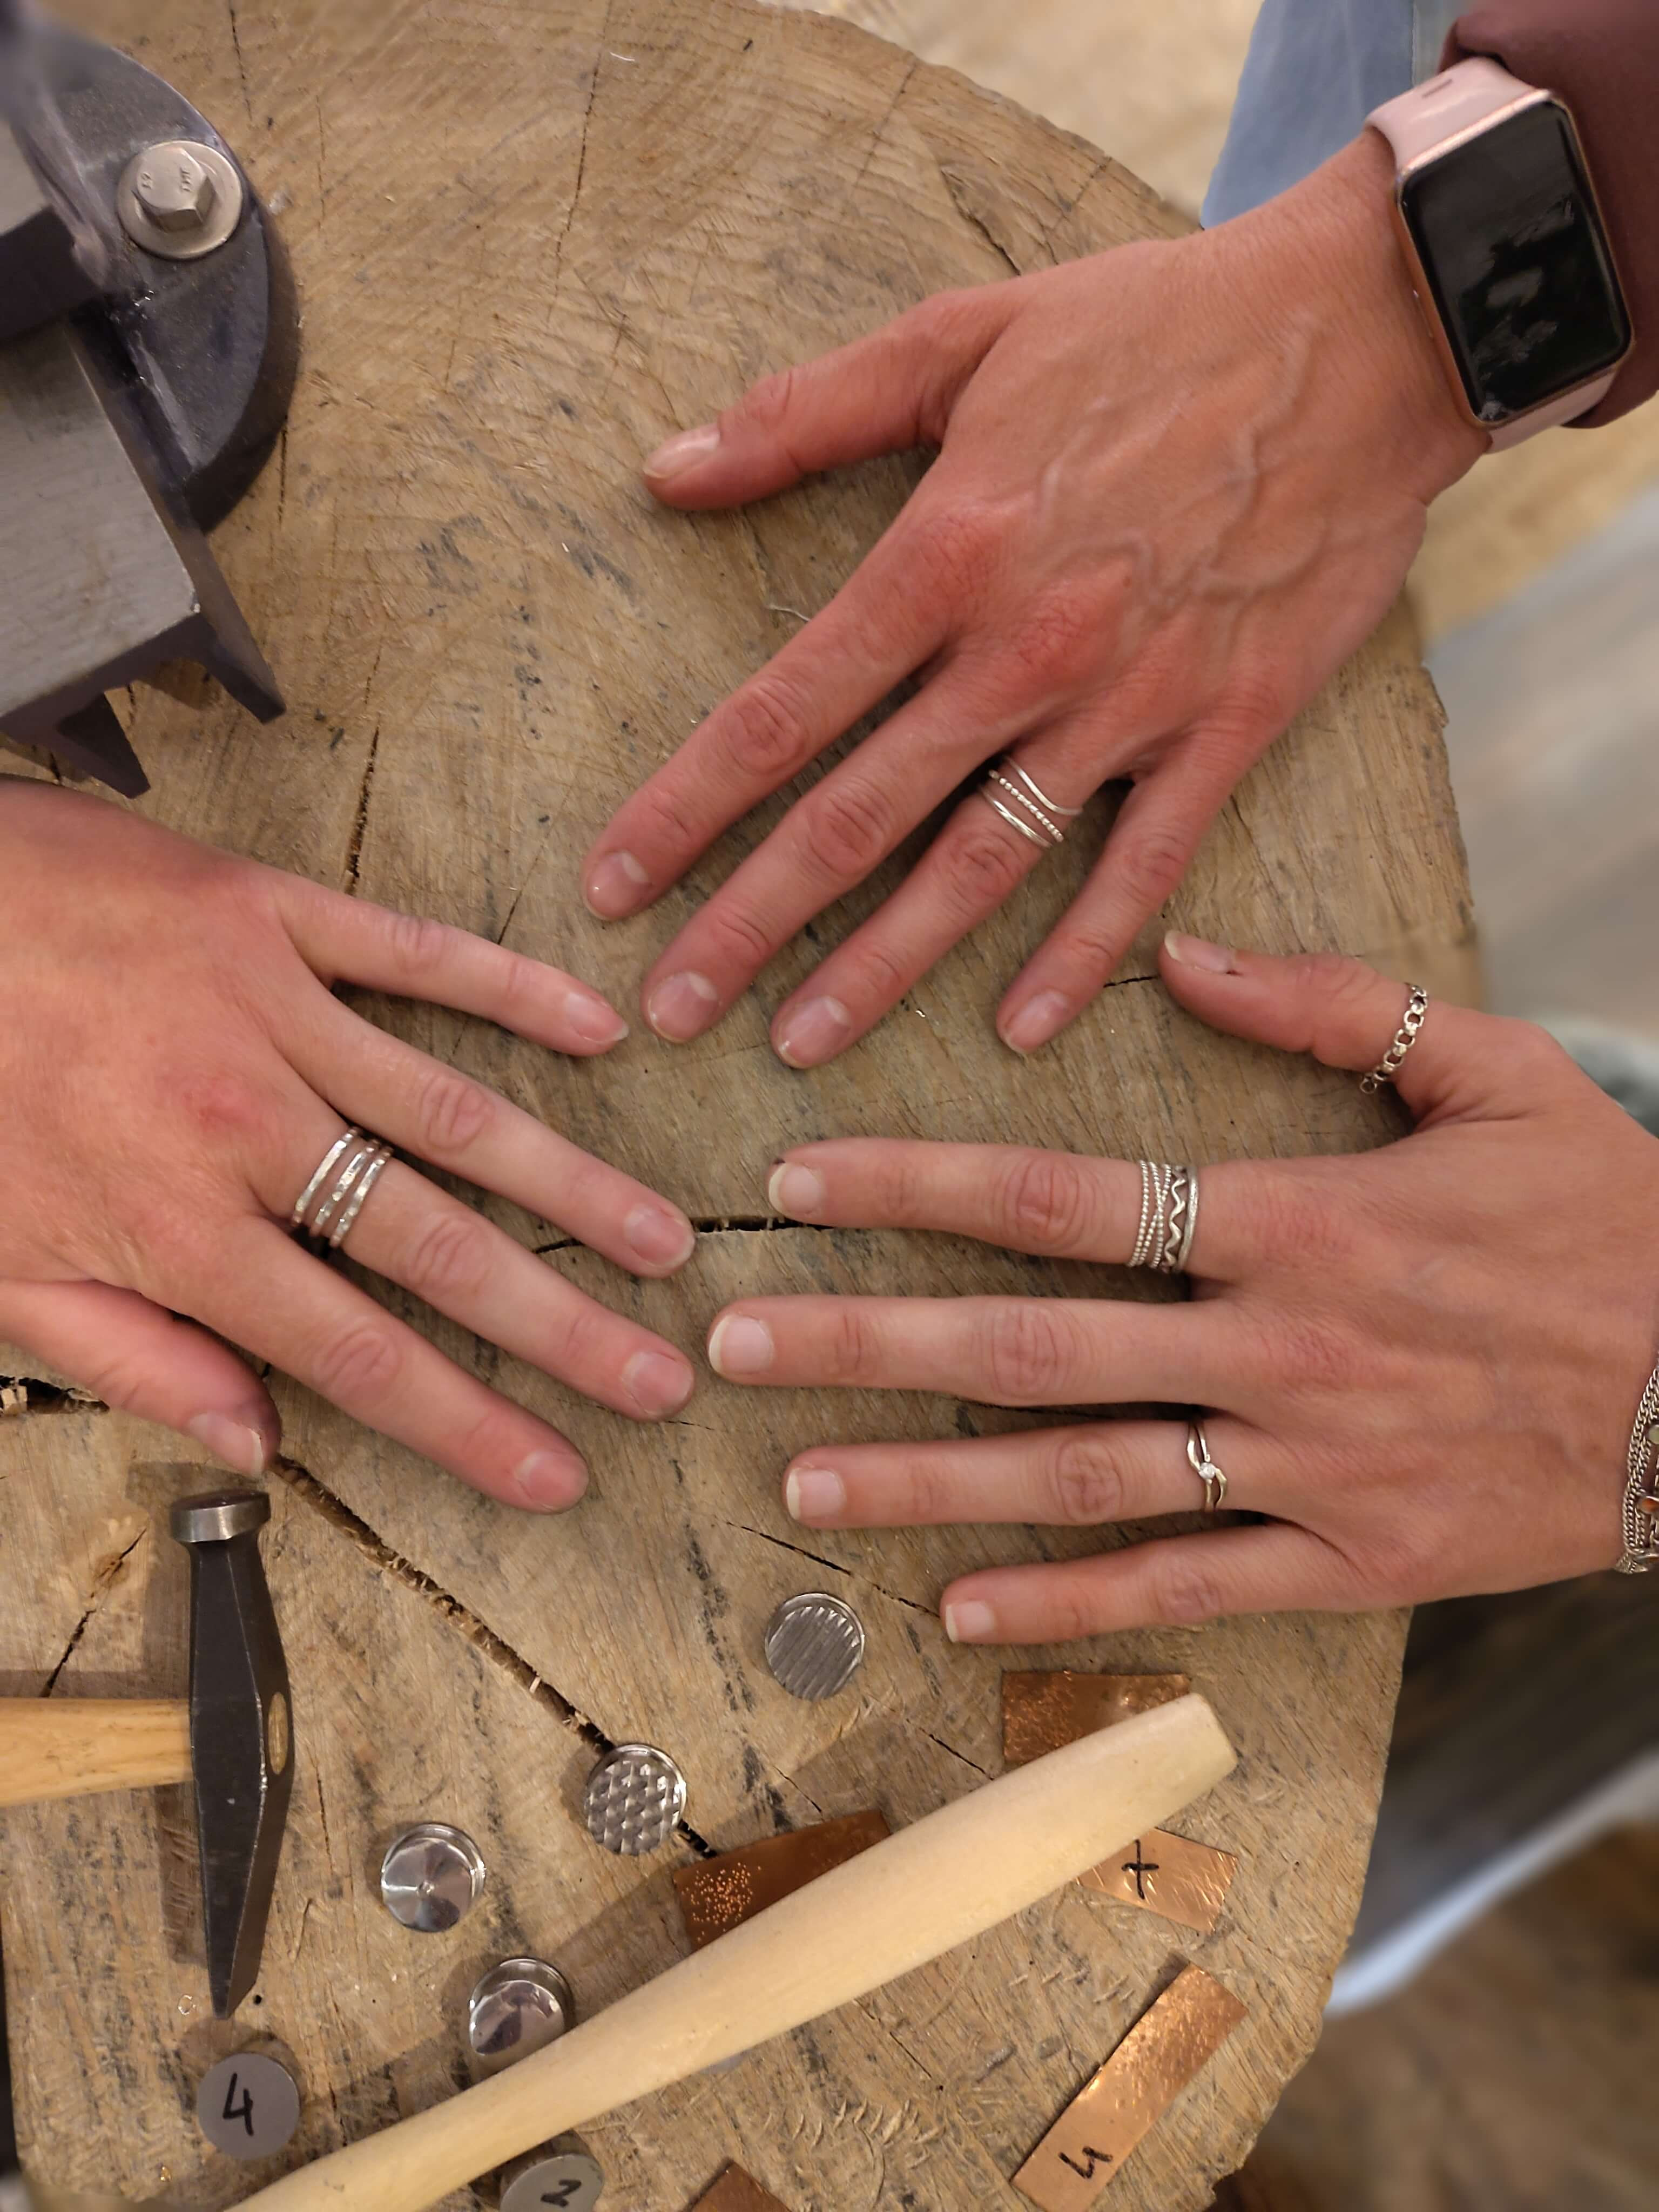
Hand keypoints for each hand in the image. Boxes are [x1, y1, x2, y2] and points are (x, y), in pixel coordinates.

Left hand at [0, 781, 698, 1507]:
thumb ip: (130, 1359)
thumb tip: (254, 1438)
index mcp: (176, 1227)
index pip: (360, 1355)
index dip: (471, 1426)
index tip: (560, 1472)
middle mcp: (247, 1126)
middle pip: (438, 1246)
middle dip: (561, 1325)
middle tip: (661, 1373)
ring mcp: (269, 1009)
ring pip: (456, 1110)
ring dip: (570, 1181)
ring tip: (660, 1236)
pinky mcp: (269, 912)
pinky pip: (415, 952)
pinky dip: (510, 989)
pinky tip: (595, 1031)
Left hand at [583, 133, 1484, 1065]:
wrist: (1364, 335)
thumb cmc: (1151, 327)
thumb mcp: (963, 332)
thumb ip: (806, 412)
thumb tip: (664, 470)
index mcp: (944, 554)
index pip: (779, 714)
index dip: (683, 811)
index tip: (610, 888)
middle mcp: (1022, 651)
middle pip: (856, 817)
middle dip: (751, 923)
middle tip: (670, 1013)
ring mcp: (1128, 705)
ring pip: (980, 866)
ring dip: (884, 967)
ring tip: (801, 1046)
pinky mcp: (1224, 731)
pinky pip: (1141, 871)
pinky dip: (1081, 958)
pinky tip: (1017, 1033)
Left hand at [703, 939, 1658, 1641]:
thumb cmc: (1611, 1220)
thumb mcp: (1496, 1073)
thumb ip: (1333, 1003)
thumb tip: (1180, 950)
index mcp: (1297, 1216)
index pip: (1062, 1194)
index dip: (913, 1183)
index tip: (794, 1179)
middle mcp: (1277, 1344)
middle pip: (1027, 1342)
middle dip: (864, 1339)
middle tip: (729, 1344)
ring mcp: (1306, 1464)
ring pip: (1080, 1475)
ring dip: (926, 1482)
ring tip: (797, 1485)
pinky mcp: (1349, 1562)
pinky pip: (1182, 1586)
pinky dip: (1065, 1601)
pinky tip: (954, 1607)